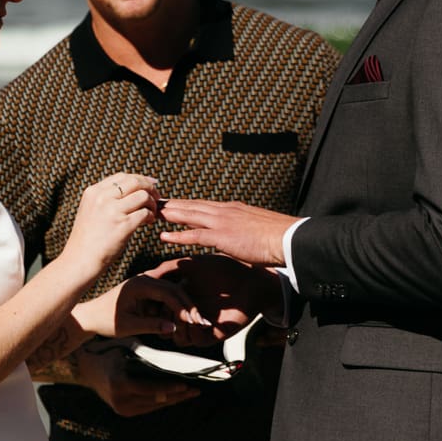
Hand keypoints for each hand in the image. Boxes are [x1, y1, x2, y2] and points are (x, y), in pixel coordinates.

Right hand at [62, 171, 161, 276]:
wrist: (80, 259)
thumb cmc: (87, 238)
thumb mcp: (90, 209)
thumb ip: (105, 198)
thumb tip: (131, 190)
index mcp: (93, 191)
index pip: (122, 176)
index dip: (139, 179)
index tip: (150, 184)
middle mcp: (102, 197)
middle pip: (135, 182)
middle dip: (149, 188)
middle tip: (157, 197)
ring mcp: (112, 210)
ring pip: (143, 195)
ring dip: (152, 203)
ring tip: (151, 212)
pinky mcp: (123, 225)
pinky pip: (145, 213)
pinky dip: (151, 216)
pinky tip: (148, 222)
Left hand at [71, 272, 207, 340]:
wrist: (91, 316)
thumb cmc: (105, 321)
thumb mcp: (128, 326)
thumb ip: (151, 325)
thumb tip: (173, 328)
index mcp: (139, 284)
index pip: (168, 293)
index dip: (183, 308)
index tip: (195, 322)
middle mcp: (144, 279)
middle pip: (175, 289)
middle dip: (189, 306)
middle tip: (202, 321)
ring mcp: (146, 283)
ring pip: (173, 292)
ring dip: (185, 306)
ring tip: (198, 321)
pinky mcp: (147, 290)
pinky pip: (166, 296)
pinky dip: (176, 307)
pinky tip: (186, 319)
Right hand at [75, 340, 200, 417]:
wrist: (87, 368)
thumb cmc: (108, 353)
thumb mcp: (125, 350)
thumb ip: (145, 357)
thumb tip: (172, 361)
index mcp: (120, 383)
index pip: (151, 388)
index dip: (170, 387)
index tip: (186, 385)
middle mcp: (120, 400)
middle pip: (156, 400)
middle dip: (177, 396)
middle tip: (195, 391)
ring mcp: (121, 408)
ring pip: (154, 406)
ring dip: (172, 400)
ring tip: (189, 394)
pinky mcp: (123, 412)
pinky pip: (147, 408)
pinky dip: (161, 401)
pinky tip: (175, 396)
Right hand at [154, 255, 279, 331]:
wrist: (249, 279)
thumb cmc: (223, 268)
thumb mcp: (191, 264)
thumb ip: (169, 268)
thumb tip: (147, 273)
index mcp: (181, 298)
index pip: (159, 309)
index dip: (152, 308)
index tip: (146, 302)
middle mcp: (189, 313)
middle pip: (164, 326)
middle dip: (160, 319)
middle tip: (161, 311)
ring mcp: (200, 325)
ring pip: (177, 338)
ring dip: (175, 327)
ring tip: (181, 315)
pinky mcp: (212, 334)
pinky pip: (193, 341)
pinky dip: (190, 332)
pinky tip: (195, 319)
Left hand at [157, 199, 296, 267]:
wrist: (289, 238)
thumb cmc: (277, 236)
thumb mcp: (256, 227)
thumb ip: (243, 227)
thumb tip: (238, 232)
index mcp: (232, 209)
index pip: (203, 205)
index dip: (185, 204)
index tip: (170, 202)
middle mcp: (224, 211)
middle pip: (192, 206)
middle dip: (171, 204)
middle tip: (153, 202)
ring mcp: (222, 222)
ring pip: (189, 216)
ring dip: (169, 215)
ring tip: (152, 213)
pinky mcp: (223, 236)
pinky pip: (195, 236)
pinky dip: (178, 235)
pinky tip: (164, 237)